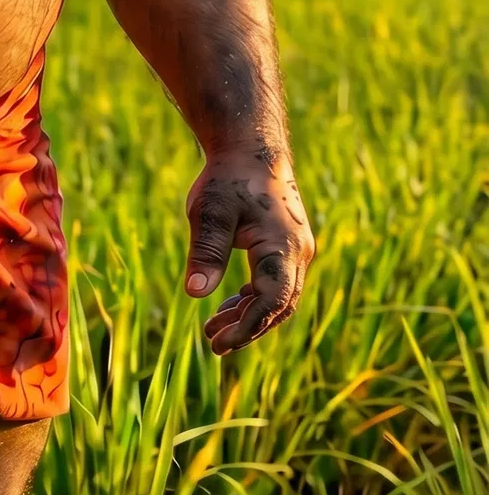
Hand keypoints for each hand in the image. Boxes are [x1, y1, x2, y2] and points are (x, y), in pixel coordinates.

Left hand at [184, 151, 313, 354]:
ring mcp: (296, 250)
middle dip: (247, 328)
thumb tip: (196, 293)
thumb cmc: (228, 180)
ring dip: (249, 315)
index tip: (219, 342)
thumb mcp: (210, 213)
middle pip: (279, 305)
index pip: (272, 301)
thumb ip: (206, 252)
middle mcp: (298, 252)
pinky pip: (275, 283)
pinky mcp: (287, 247)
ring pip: (279, 297)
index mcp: (282, 247)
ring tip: (213, 329)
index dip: (247, 326)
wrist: (250, 150)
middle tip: (214, 343)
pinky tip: (228, 306)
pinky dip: (253, 298)